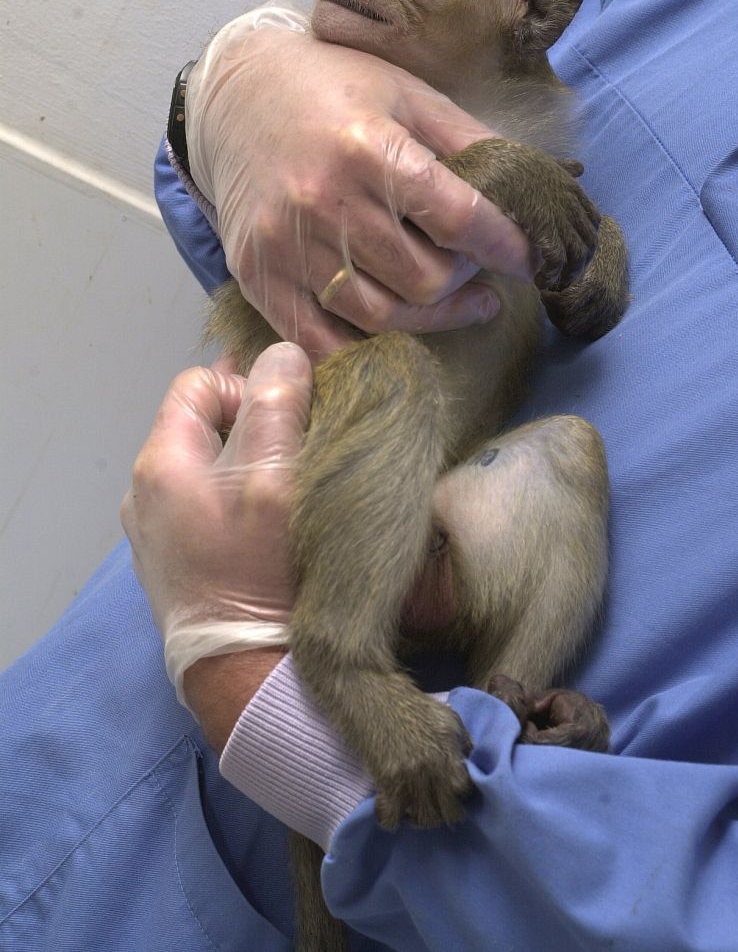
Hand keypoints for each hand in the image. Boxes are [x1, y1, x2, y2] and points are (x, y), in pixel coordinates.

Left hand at [121, 343, 312, 707]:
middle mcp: (145, 494)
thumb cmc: (260, 572)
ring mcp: (157, 535)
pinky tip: (272, 533)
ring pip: (211, 471)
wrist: (250, 675)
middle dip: (257, 430)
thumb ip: (277, 406)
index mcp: (160, 462)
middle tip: (302, 456)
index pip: (200, 383)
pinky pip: (209, 512)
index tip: (289, 425)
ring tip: (292, 494)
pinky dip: (241, 508)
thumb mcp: (275, 479)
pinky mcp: (176, 568)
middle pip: (206, 428)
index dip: (249, 388)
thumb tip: (284, 354)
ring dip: (253, 470)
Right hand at [186, 4, 535, 359]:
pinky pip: (320, 339)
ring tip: (452, 300)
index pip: (459, 218)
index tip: (533, 261)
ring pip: (379, 317)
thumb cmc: (331, 88)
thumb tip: (535, 185)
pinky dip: (365, 345)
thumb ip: (469, 141)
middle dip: (465, 281)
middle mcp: (322, 200)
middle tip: (476, 269)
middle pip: (423, 280)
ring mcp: (284, 245)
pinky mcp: (256, 276)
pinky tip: (395, 323)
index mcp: (367, 146)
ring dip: (429, 317)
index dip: (507, 247)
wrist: (233, 96)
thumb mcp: (407, 94)